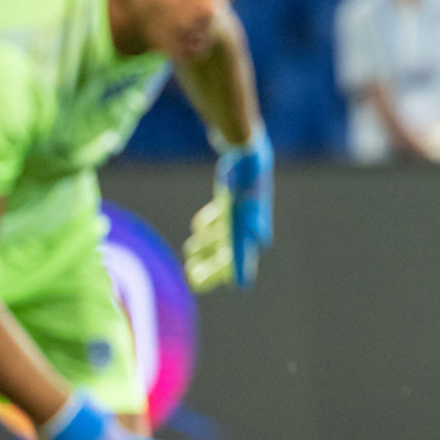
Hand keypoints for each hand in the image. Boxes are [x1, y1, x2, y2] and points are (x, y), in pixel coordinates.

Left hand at [183, 127, 272, 291]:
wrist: (246, 152)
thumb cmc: (243, 188)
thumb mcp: (238, 223)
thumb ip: (240, 253)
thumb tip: (244, 284)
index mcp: (250, 234)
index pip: (240, 261)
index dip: (230, 274)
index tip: (219, 288)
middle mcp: (248, 225)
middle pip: (229, 251)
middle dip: (212, 265)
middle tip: (191, 278)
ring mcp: (240, 211)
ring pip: (223, 235)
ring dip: (207, 246)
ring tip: (189, 251)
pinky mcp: (232, 197)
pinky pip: (221, 216)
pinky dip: (209, 224)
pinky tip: (198, 227)